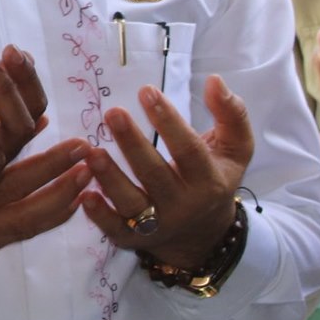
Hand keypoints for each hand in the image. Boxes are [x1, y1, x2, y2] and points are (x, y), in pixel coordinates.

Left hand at [81, 76, 252, 269]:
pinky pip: (115, 229)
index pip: (188, 150)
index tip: (146, 91)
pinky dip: (99, 216)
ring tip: (91, 151)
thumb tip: (214, 80)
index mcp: (209, 181)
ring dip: (110, 178)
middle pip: (155, 174)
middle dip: (133, 144)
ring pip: (131, 203)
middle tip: (112, 112)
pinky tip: (84, 194)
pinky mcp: (133, 239)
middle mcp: (183, 205)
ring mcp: (157, 225)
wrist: (204, 235)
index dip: (168, 121)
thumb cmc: (214, 178)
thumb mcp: (235, 149)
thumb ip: (231, 114)